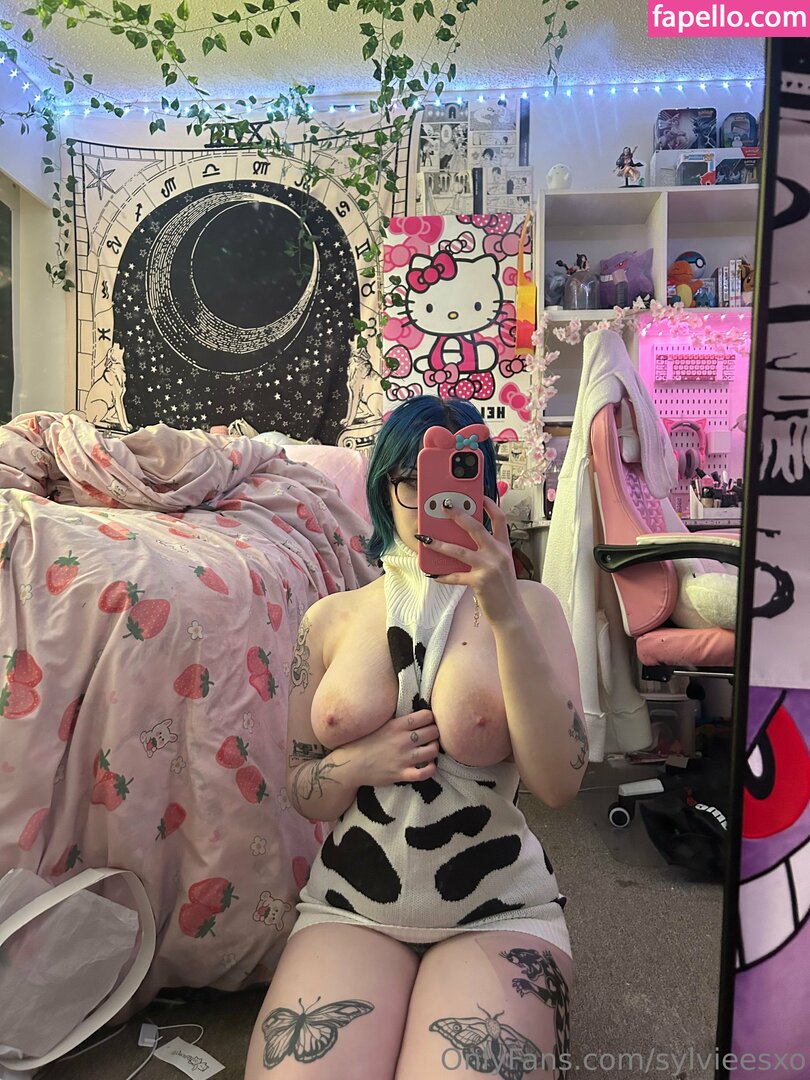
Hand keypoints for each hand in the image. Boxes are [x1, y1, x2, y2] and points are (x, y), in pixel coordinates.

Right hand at [338, 709, 440, 786]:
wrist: (350, 764)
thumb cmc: (365, 742)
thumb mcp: (381, 724)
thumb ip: (399, 719)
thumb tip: (416, 712)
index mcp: (397, 725)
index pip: (427, 716)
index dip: (430, 718)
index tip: (427, 722)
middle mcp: (402, 740)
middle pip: (433, 732)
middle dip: (434, 733)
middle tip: (430, 736)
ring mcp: (403, 758)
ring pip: (432, 751)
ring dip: (434, 750)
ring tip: (429, 749)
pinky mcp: (401, 774)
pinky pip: (425, 773)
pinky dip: (431, 769)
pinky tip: (428, 765)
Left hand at [421, 496, 520, 626]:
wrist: (510, 613)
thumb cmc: (503, 589)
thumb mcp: (500, 565)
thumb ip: (487, 551)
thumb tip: (461, 541)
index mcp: (504, 547)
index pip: (500, 518)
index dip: (489, 504)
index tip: (478, 495)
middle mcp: (498, 554)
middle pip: (476, 528)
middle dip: (458, 515)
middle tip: (444, 506)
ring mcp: (489, 567)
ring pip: (459, 550)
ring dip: (439, 544)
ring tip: (425, 539)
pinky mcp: (479, 581)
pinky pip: (455, 575)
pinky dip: (442, 575)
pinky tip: (433, 574)